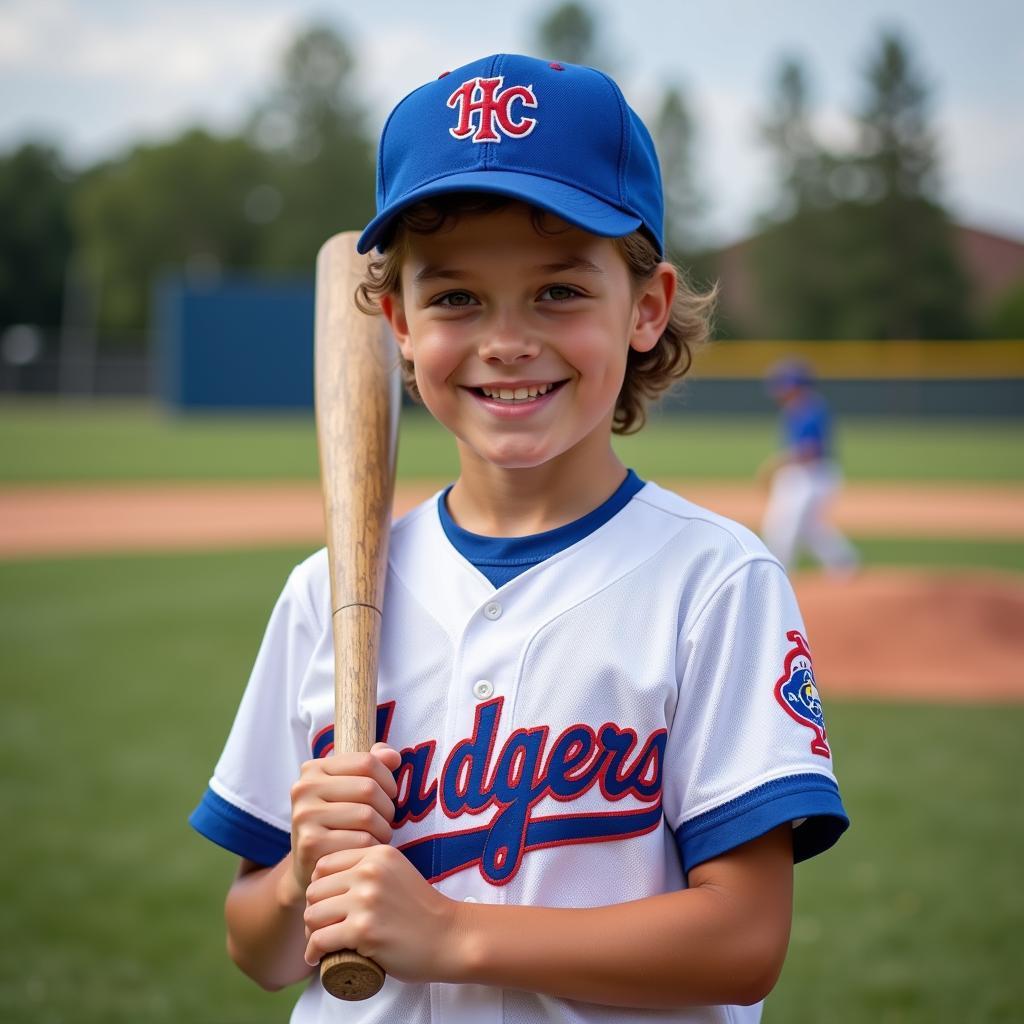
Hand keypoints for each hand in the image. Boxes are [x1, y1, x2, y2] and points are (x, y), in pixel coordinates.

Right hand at [289, 743, 401, 894]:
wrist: (309, 866)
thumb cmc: (338, 822)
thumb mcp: (351, 788)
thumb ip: (373, 765)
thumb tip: (393, 756)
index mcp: (314, 769)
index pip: (367, 761)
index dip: (387, 779)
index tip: (389, 794)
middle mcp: (304, 788)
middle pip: (369, 788)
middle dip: (387, 808)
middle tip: (385, 821)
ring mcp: (304, 816)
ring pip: (367, 815)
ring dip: (384, 830)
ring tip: (378, 836)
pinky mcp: (310, 844)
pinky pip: (362, 841)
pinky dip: (372, 847)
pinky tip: (365, 852)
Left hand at [303, 844, 464, 983]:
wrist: (449, 937)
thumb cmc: (421, 910)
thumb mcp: (396, 872)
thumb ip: (370, 866)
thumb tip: (331, 876)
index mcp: (377, 854)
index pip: (324, 864)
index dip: (319, 885)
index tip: (326, 903)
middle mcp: (369, 872)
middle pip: (314, 889)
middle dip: (313, 910)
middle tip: (321, 927)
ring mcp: (366, 901)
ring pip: (313, 914)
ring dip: (311, 932)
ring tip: (321, 941)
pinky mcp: (364, 931)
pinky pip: (320, 939)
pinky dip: (313, 952)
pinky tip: (316, 957)